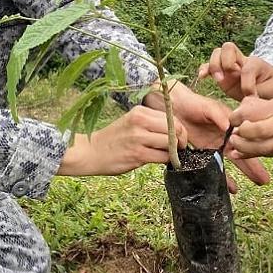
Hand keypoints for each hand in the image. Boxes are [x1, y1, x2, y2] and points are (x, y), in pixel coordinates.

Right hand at [58, 106, 186, 176]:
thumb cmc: (114, 139)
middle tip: (179, 149)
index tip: (180, 139)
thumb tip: (176, 131)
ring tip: (166, 155)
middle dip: (181, 141)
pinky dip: (165, 160)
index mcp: (140, 111)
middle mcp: (140, 122)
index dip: (180, 130)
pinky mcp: (137, 154)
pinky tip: (157, 160)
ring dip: (172, 152)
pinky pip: (162, 157)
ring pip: (170, 144)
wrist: (90, 152)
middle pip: (175, 129)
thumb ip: (151, 123)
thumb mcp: (131, 122)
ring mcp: (138, 138)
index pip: (171, 118)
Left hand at [143, 81, 271, 190]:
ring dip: (239, 175)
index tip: (265, 157)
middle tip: (264, 180)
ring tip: (251, 186)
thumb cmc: (193, 103)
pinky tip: (229, 188)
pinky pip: (212, 168)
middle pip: (241, 154)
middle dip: (253, 167)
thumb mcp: (209, 107)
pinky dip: (220, 177)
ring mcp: (213, 148)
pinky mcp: (201, 154)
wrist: (173, 107)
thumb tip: (229, 128)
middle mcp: (223, 139)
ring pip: (229, 164)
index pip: (245, 139)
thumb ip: (219, 116)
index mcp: (229, 127)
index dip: (255, 149)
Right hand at [197, 42, 272, 100]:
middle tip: (230, 77)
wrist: (268, 88)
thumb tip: (248, 96)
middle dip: (226, 62)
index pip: (248, 67)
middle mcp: (240, 60)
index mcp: (255, 63)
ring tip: (219, 80)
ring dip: (215, 65)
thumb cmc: (270, 87)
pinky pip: (208, 66)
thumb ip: (261, 92)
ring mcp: (228, 65)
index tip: (251, 96)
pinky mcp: (221, 74)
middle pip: (228, 47)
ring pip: (217, 53)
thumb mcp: (272, 90)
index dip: (248, 83)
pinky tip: (202, 77)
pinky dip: (204, 69)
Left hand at [225, 96, 272, 158]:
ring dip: (243, 148)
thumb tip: (237, 113)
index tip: (232, 118)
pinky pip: (267, 155)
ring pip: (261, 149)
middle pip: (257, 132)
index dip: (238, 117)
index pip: (254, 113)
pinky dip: (251, 154)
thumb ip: (259, 107)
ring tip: (234, 143)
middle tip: (232, 133)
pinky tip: (239, 153)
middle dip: (241, 134)